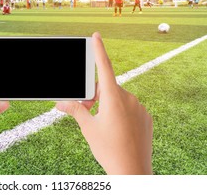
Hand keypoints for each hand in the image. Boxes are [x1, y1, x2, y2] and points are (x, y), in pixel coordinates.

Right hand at [56, 32, 152, 174]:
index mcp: (113, 98)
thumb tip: (60, 103)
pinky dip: (120, 112)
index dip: (99, 50)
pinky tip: (116, 129)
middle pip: (107, 87)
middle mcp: (128, 98)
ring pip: (118, 98)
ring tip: (102, 124)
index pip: (104, 67)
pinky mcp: (146, 117)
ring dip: (107, 104)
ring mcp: (139, 107)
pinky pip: (130, 107)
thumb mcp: (88, 128)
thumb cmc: (108, 150)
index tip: (97, 35)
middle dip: (95, 95)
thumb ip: (75, 111)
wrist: (133, 171)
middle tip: (87, 110)